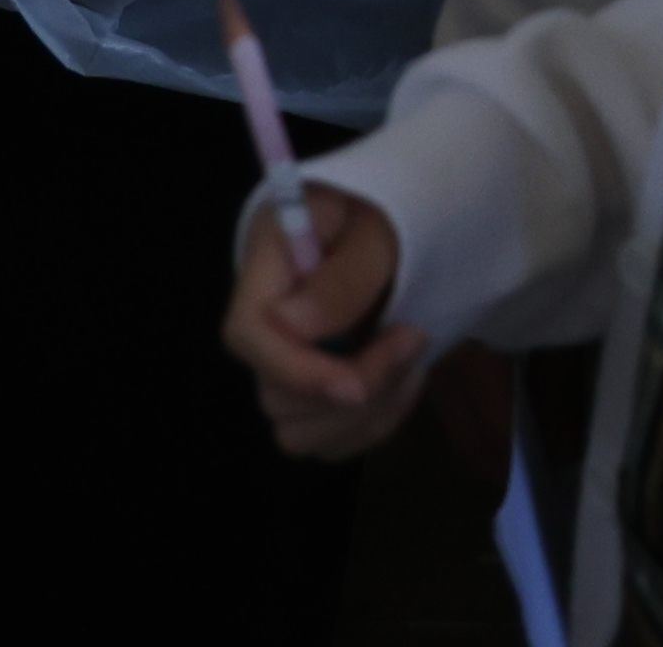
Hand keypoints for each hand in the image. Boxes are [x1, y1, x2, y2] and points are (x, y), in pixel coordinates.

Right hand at [224, 195, 434, 461]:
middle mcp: (260, 332)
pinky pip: (330, 444)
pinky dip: (375, 424)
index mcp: (264, 271)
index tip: (357, 385)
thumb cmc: (381, 219)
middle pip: (277, 398)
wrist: (393, 238)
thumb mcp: (375, 229)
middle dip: (357, 386)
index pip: (249, 336)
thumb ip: (344, 274)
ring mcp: (281, 372)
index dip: (297, 371)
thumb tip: (298, 325)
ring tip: (412, 358)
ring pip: (301, 434)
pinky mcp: (309, 401)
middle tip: (413, 338)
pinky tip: (403, 379)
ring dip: (370, 411)